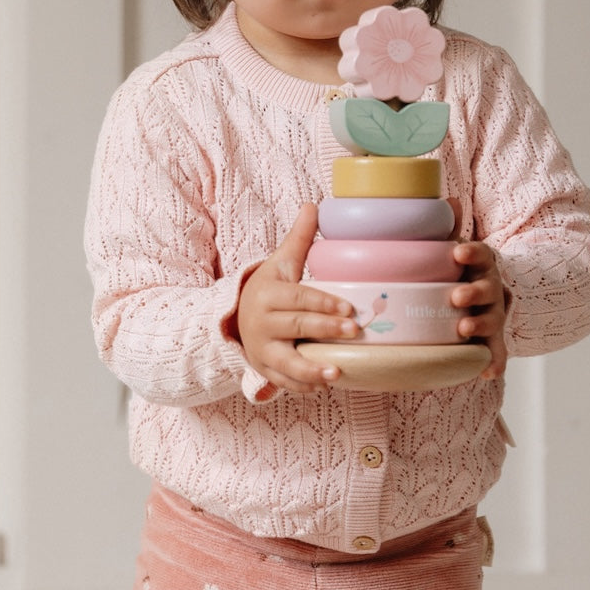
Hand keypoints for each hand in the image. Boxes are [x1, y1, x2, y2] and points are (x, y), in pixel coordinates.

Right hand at [236, 203, 357, 393]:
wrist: (235, 318)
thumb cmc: (268, 289)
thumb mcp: (280, 263)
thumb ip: (299, 238)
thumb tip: (314, 204)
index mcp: (268, 293)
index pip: (298, 297)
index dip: (324, 303)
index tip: (349, 308)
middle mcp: (261, 321)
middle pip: (295, 325)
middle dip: (325, 329)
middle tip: (354, 330)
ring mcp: (261, 348)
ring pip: (286, 360)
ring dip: (311, 369)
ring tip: (337, 373)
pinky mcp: (264, 368)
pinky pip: (282, 380)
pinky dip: (302, 385)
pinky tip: (324, 386)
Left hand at [449, 239, 508, 378]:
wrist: (481, 293)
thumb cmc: (456, 270)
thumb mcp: (453, 249)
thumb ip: (448, 228)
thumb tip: (451, 201)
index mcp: (480, 265)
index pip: (482, 254)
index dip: (472, 252)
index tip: (457, 252)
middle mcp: (490, 289)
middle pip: (489, 290)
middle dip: (474, 293)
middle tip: (456, 296)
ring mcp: (492, 315)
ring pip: (493, 320)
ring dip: (480, 325)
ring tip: (463, 329)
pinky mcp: (490, 339)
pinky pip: (495, 352)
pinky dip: (494, 362)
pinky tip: (487, 371)